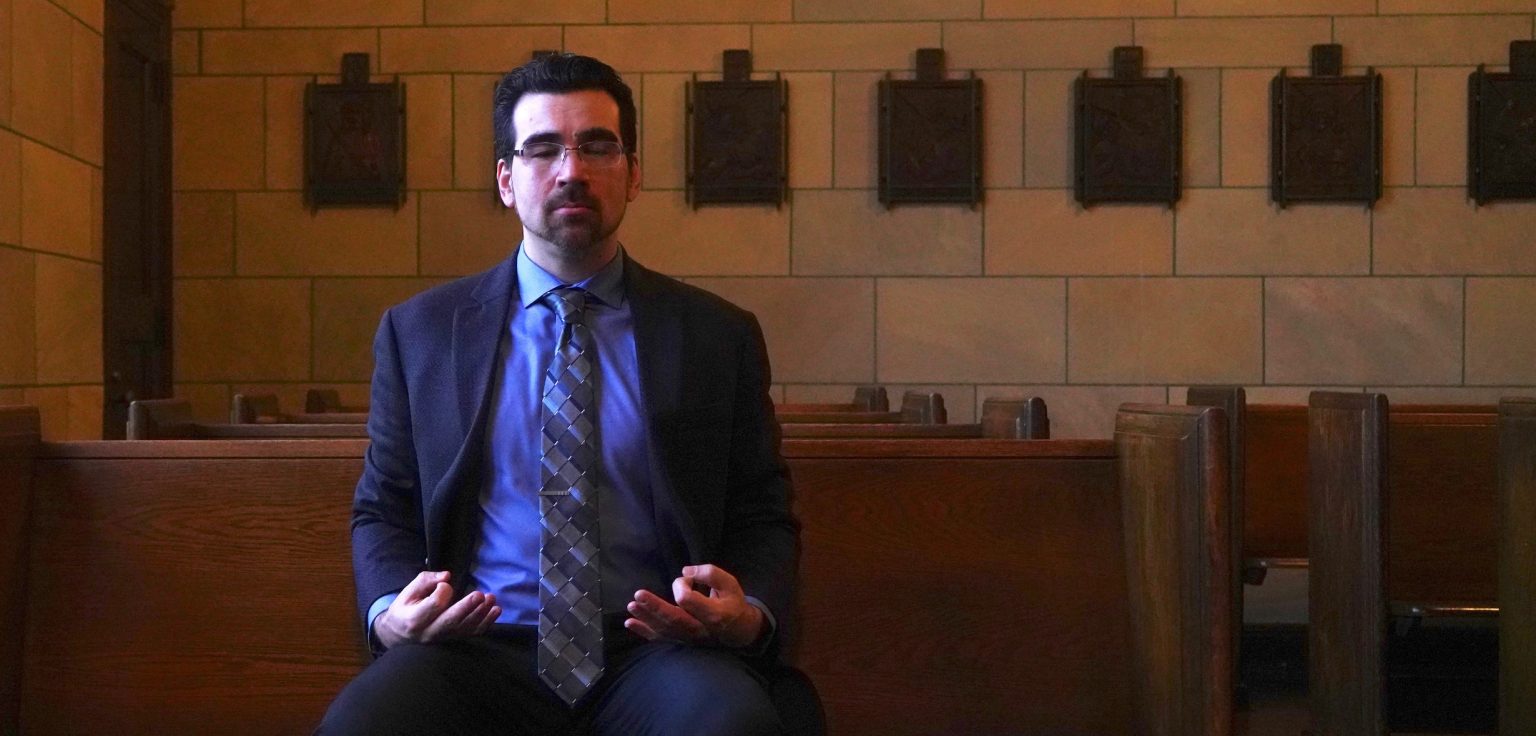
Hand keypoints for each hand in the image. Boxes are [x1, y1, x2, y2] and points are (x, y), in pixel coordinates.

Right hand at [374, 571, 499, 649]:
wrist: (399, 635)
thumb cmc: (405, 609)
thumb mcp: (408, 591)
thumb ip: (426, 580)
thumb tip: (447, 576)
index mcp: (415, 619)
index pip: (433, 606)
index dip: (442, 593)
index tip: (445, 584)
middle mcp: (429, 632)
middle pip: (451, 621)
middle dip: (467, 608)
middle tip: (479, 595)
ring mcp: (443, 639)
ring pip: (464, 628)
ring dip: (481, 613)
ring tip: (491, 598)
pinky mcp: (453, 640)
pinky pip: (471, 634)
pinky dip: (486, 623)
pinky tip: (496, 610)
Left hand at [624, 564, 766, 648]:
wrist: (738, 631)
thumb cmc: (731, 603)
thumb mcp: (730, 583)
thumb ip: (710, 574)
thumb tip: (685, 572)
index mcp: (713, 614)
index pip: (689, 601)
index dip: (682, 586)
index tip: (686, 578)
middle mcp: (699, 630)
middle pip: (673, 619)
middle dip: (654, 607)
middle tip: (638, 595)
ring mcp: (689, 639)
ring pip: (664, 630)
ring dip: (646, 618)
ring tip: (631, 606)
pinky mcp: (681, 641)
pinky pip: (661, 638)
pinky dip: (644, 631)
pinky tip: (630, 623)